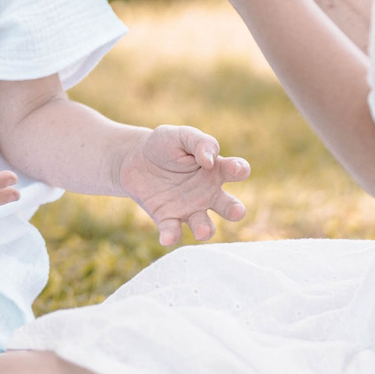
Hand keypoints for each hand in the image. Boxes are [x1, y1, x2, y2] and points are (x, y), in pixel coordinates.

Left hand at [117, 124, 249, 245]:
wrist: (134, 159)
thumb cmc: (164, 145)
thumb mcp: (181, 135)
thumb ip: (200, 143)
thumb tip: (210, 161)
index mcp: (216, 170)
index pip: (238, 171)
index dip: (240, 170)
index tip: (232, 167)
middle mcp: (208, 194)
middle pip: (230, 206)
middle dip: (235, 210)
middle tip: (236, 211)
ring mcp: (189, 208)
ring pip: (205, 226)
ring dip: (205, 230)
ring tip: (202, 231)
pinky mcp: (168, 218)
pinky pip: (173, 231)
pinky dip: (171, 235)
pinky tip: (167, 237)